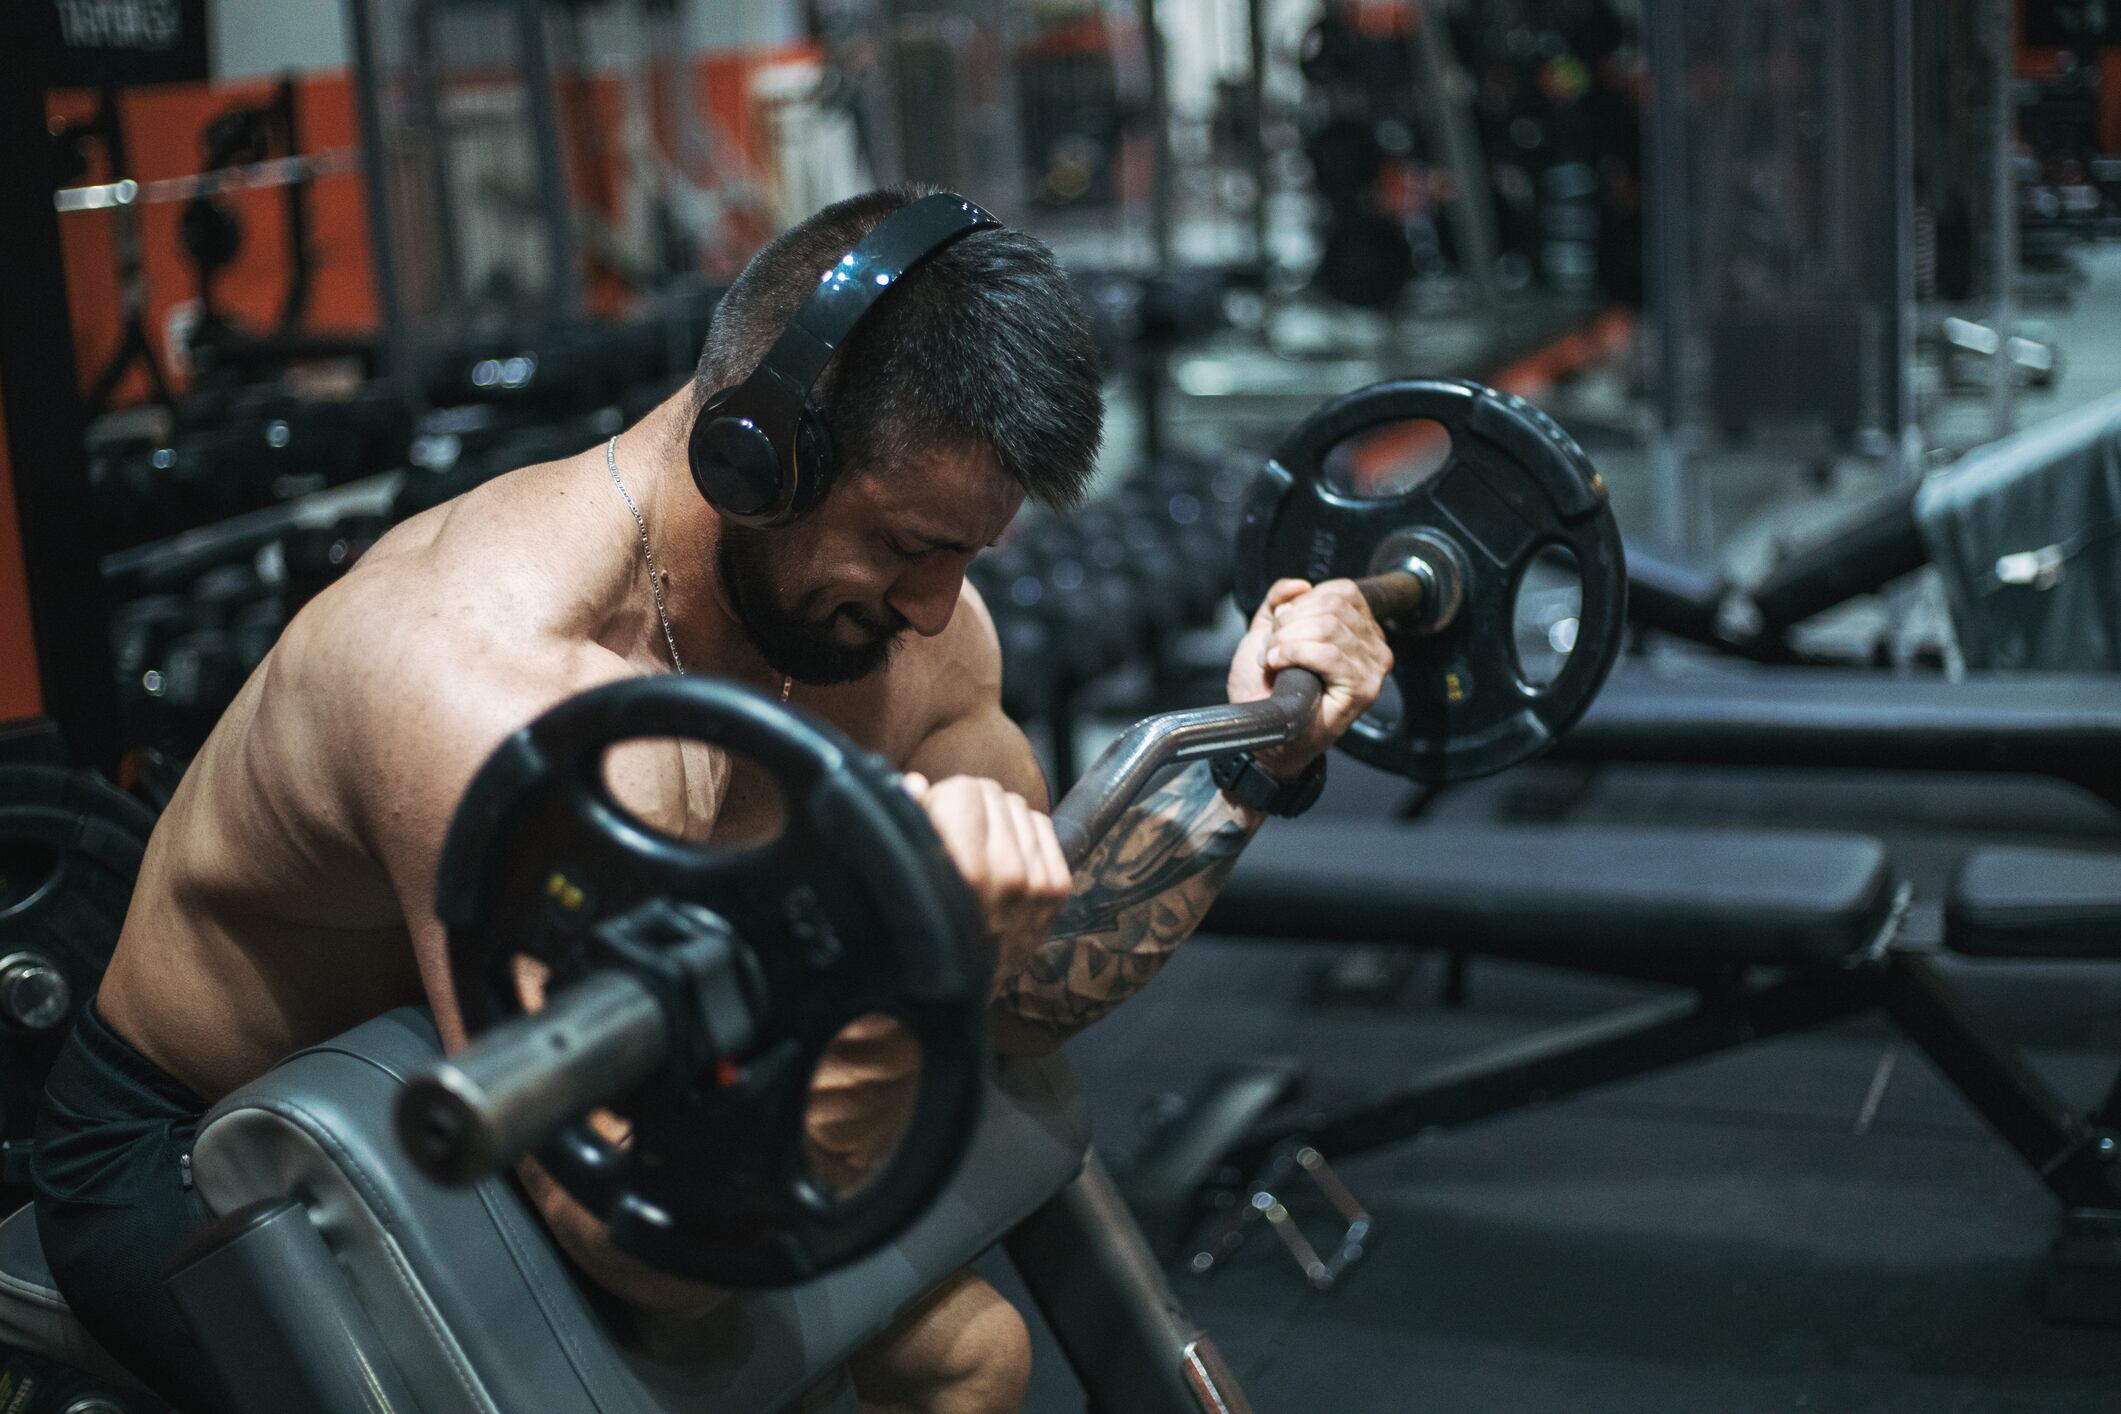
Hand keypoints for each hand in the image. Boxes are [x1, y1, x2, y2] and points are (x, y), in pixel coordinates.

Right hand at [901, 773, 1071, 978]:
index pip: (964, 789)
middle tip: (954, 835)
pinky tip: (1005, 855)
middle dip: (969, 807)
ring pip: (1019, 808)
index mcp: (963, 869)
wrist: (952, 994)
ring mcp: (1037, 885)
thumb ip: (906, 823)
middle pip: (993, 794)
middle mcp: (1007, 875)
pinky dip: (1023, 833)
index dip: (941, 799)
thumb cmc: (916, 931)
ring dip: (996, 819)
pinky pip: (1044, 827)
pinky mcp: (1058, 892)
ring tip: (978, 850)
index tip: (931, 818)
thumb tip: (916, 784)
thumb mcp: (897, 879)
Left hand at [1226, 578, 1393, 778]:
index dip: (1302, 603)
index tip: (1280, 626)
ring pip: (1327, 628)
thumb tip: (1298, 584)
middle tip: (1272, 647)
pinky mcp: (1362, 688)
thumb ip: (1279, 602)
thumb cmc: (1268, 690)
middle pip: (1331, 607)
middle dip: (1288, 623)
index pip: (1340, 591)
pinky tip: (1279, 665)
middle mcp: (1374, 646)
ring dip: (1286, 640)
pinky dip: (1293, 653)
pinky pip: (1327, 653)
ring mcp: (1372, 668)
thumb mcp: (1268, 633)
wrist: (1264, 733)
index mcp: (1359, 627)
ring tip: (1273, 658)